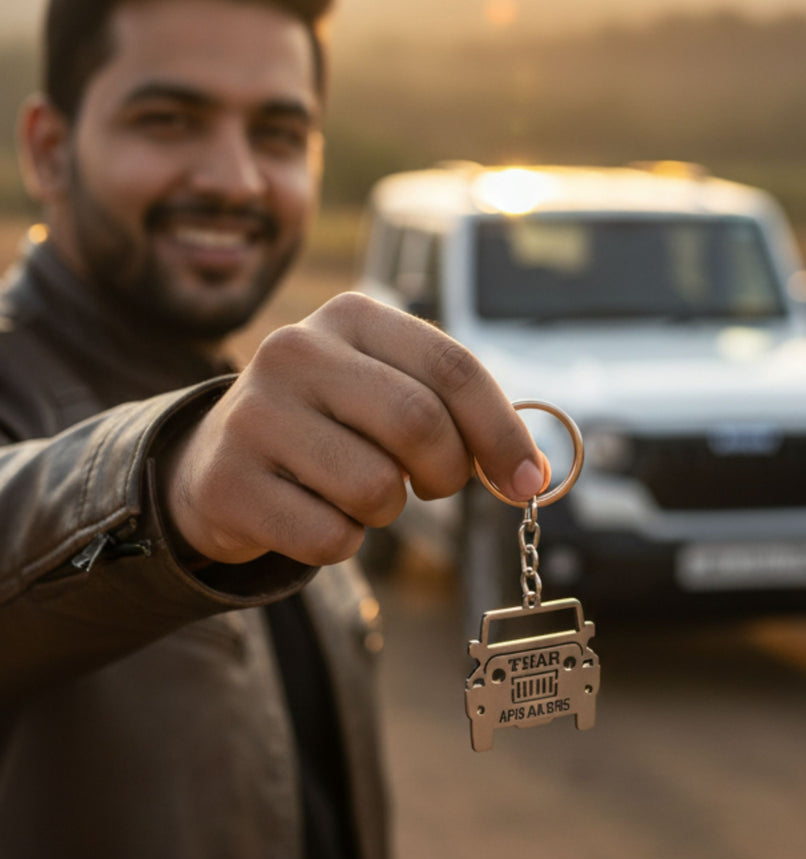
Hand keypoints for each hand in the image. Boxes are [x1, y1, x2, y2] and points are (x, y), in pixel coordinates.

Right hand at [163, 293, 548, 565]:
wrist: (220, 458)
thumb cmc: (332, 425)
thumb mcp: (389, 390)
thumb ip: (459, 416)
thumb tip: (533, 474)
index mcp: (351, 316)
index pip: (452, 367)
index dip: (502, 431)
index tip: (528, 479)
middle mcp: (296, 350)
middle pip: (419, 423)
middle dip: (448, 472)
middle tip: (436, 486)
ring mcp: (254, 414)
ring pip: (376, 488)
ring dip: (387, 510)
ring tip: (355, 490)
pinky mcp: (228, 482)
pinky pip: (330, 538)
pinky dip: (342, 542)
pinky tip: (314, 513)